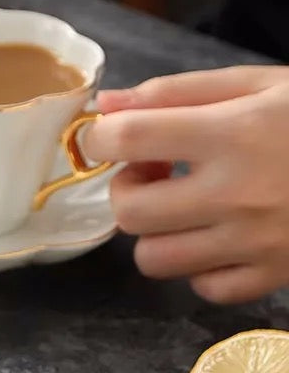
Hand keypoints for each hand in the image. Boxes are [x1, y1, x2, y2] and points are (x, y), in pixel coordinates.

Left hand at [84, 66, 288, 302]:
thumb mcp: (259, 84)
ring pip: (154, 260)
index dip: (100, 138)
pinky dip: (199, 266)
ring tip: (182, 206)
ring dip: (155, 231)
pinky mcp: (275, 275)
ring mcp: (256, 242)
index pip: (129, 139)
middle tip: (153, 172)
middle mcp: (239, 194)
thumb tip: (104, 106)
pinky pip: (204, 287)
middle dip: (125, 189)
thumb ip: (176, 92)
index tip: (107, 138)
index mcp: (234, 133)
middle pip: (130, 212)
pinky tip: (217, 238)